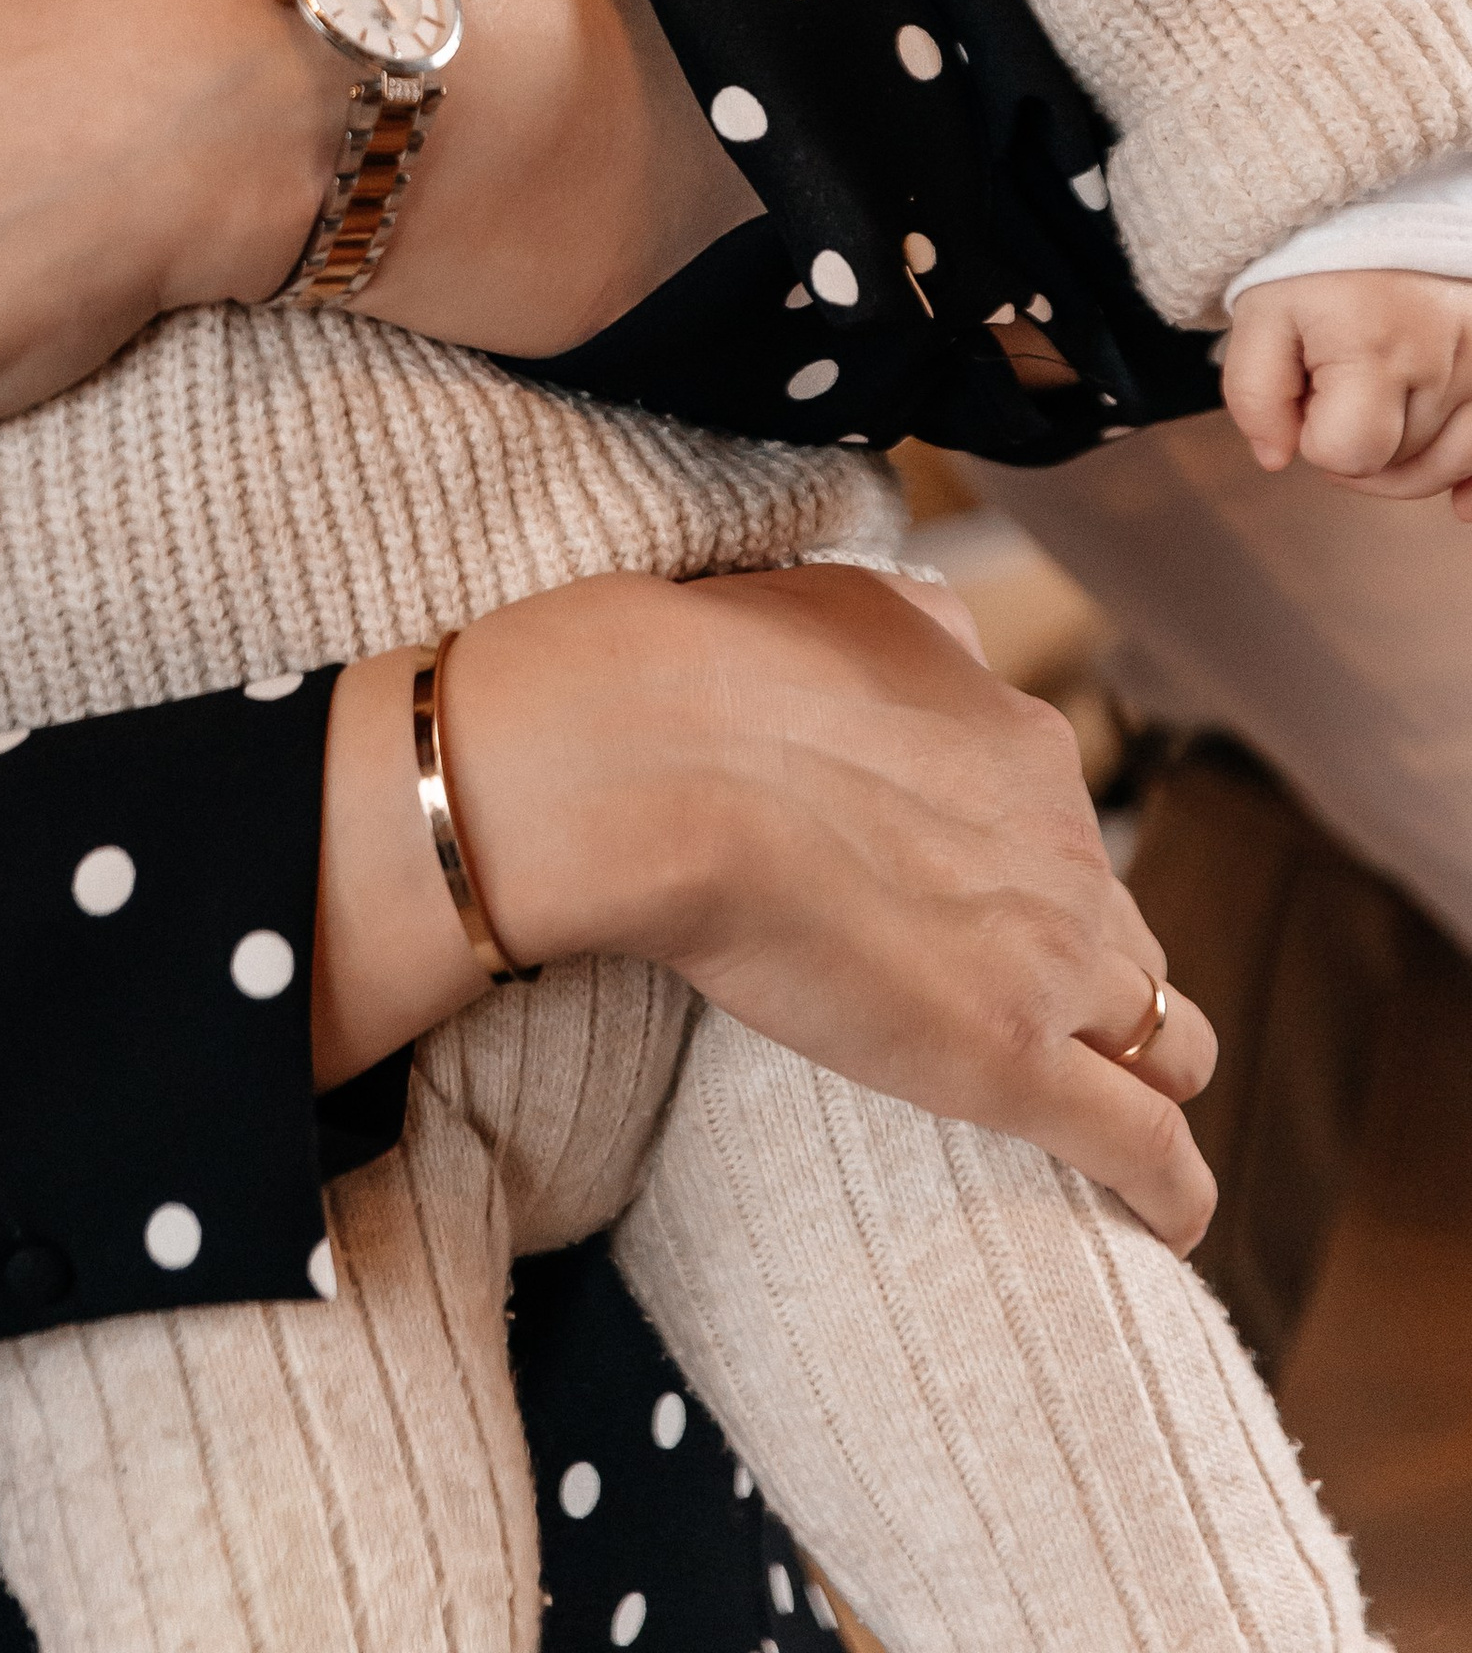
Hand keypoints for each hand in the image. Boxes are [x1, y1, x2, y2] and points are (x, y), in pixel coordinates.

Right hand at [316, 565, 1217, 1252]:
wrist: (659, 759)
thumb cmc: (714, 675)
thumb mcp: (854, 605)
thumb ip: (922, 630)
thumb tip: (950, 631)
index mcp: (1021, 746)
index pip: (1070, 842)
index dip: (1042, 893)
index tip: (1001, 923)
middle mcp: (1062, 846)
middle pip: (1132, 943)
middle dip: (1104, 987)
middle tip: (1039, 1027)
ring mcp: (1049, 957)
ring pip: (1165, 1038)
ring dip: (1144, 1075)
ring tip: (1113, 1124)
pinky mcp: (1013, 1059)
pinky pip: (1143, 1146)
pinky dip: (1168, 1188)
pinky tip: (1169, 1224)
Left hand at [1222, 266, 1471, 516]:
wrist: (1382, 202)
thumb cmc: (1321, 256)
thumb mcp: (1261, 312)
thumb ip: (1254, 392)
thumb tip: (1276, 458)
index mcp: (1374, 345)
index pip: (1346, 454)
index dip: (1313, 438)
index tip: (1308, 395)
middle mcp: (1443, 360)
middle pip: (1397, 466)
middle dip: (1357, 443)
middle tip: (1342, 390)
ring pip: (1448, 467)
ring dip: (1408, 459)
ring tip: (1380, 411)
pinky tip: (1459, 503)